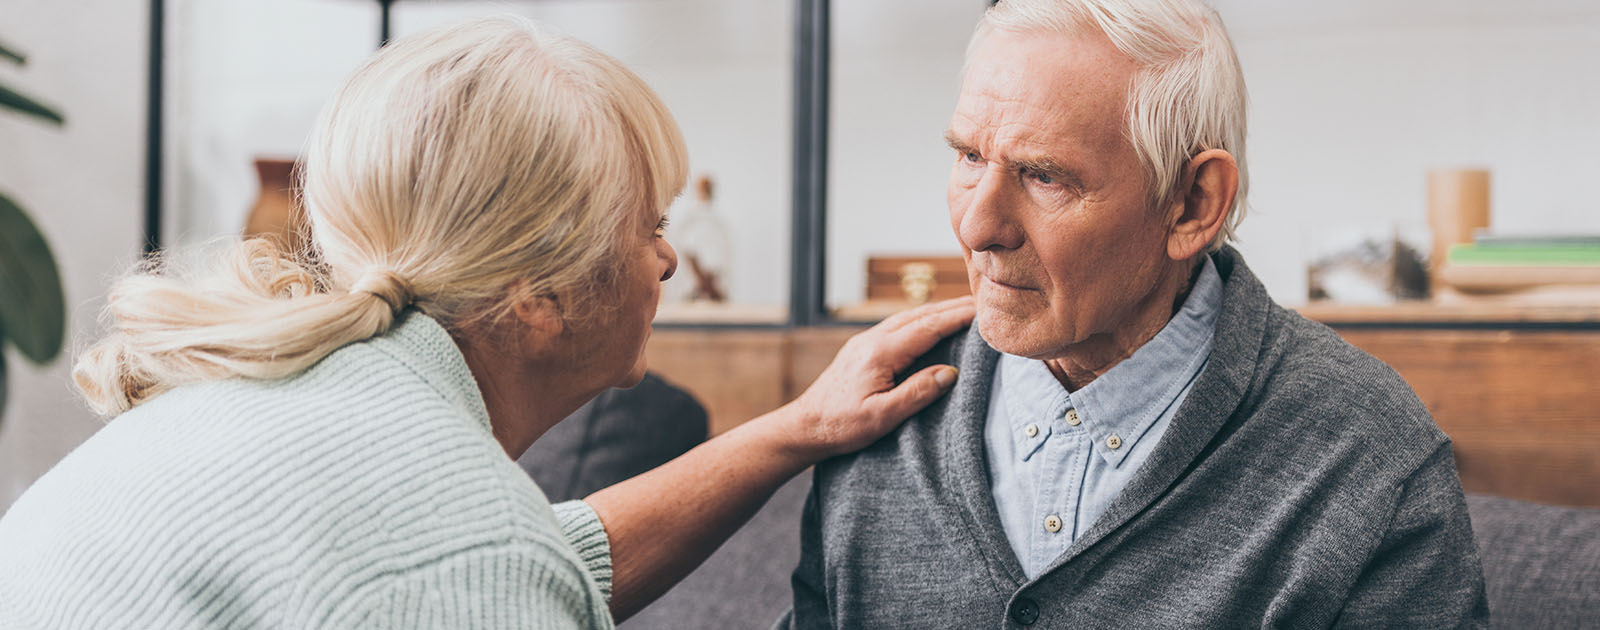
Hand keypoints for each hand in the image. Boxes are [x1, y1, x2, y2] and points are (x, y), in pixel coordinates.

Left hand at [785, 296, 974, 458]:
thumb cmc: (841, 425)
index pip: (928, 327)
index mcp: (880, 352)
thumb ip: (917, 393)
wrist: (804, 425)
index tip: (984, 310)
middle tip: (984, 303)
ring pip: (908, 317)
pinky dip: (922, 320)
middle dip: (953, 307)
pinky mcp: (862, 348)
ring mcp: (865, 341)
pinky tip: (931, 325)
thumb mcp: (883, 417)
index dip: (958, 317)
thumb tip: (950, 373)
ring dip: (938, 311)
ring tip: (965, 310)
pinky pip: (898, 325)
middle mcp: (872, 339)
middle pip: (921, 314)